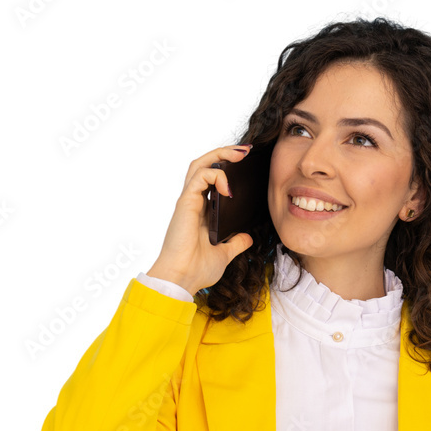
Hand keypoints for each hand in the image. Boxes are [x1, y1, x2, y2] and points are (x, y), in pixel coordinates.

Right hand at [147, 144, 255, 294]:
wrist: (182, 279)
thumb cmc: (196, 269)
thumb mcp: (224, 254)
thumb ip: (235, 244)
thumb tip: (247, 238)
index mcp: (200, 211)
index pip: (211, 179)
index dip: (226, 167)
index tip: (246, 163)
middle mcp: (193, 202)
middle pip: (204, 165)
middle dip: (224, 152)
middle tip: (246, 151)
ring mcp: (188, 201)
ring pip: (200, 164)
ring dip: (220, 154)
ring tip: (241, 154)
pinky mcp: (186, 202)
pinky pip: (201, 177)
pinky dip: (217, 176)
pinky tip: (229, 188)